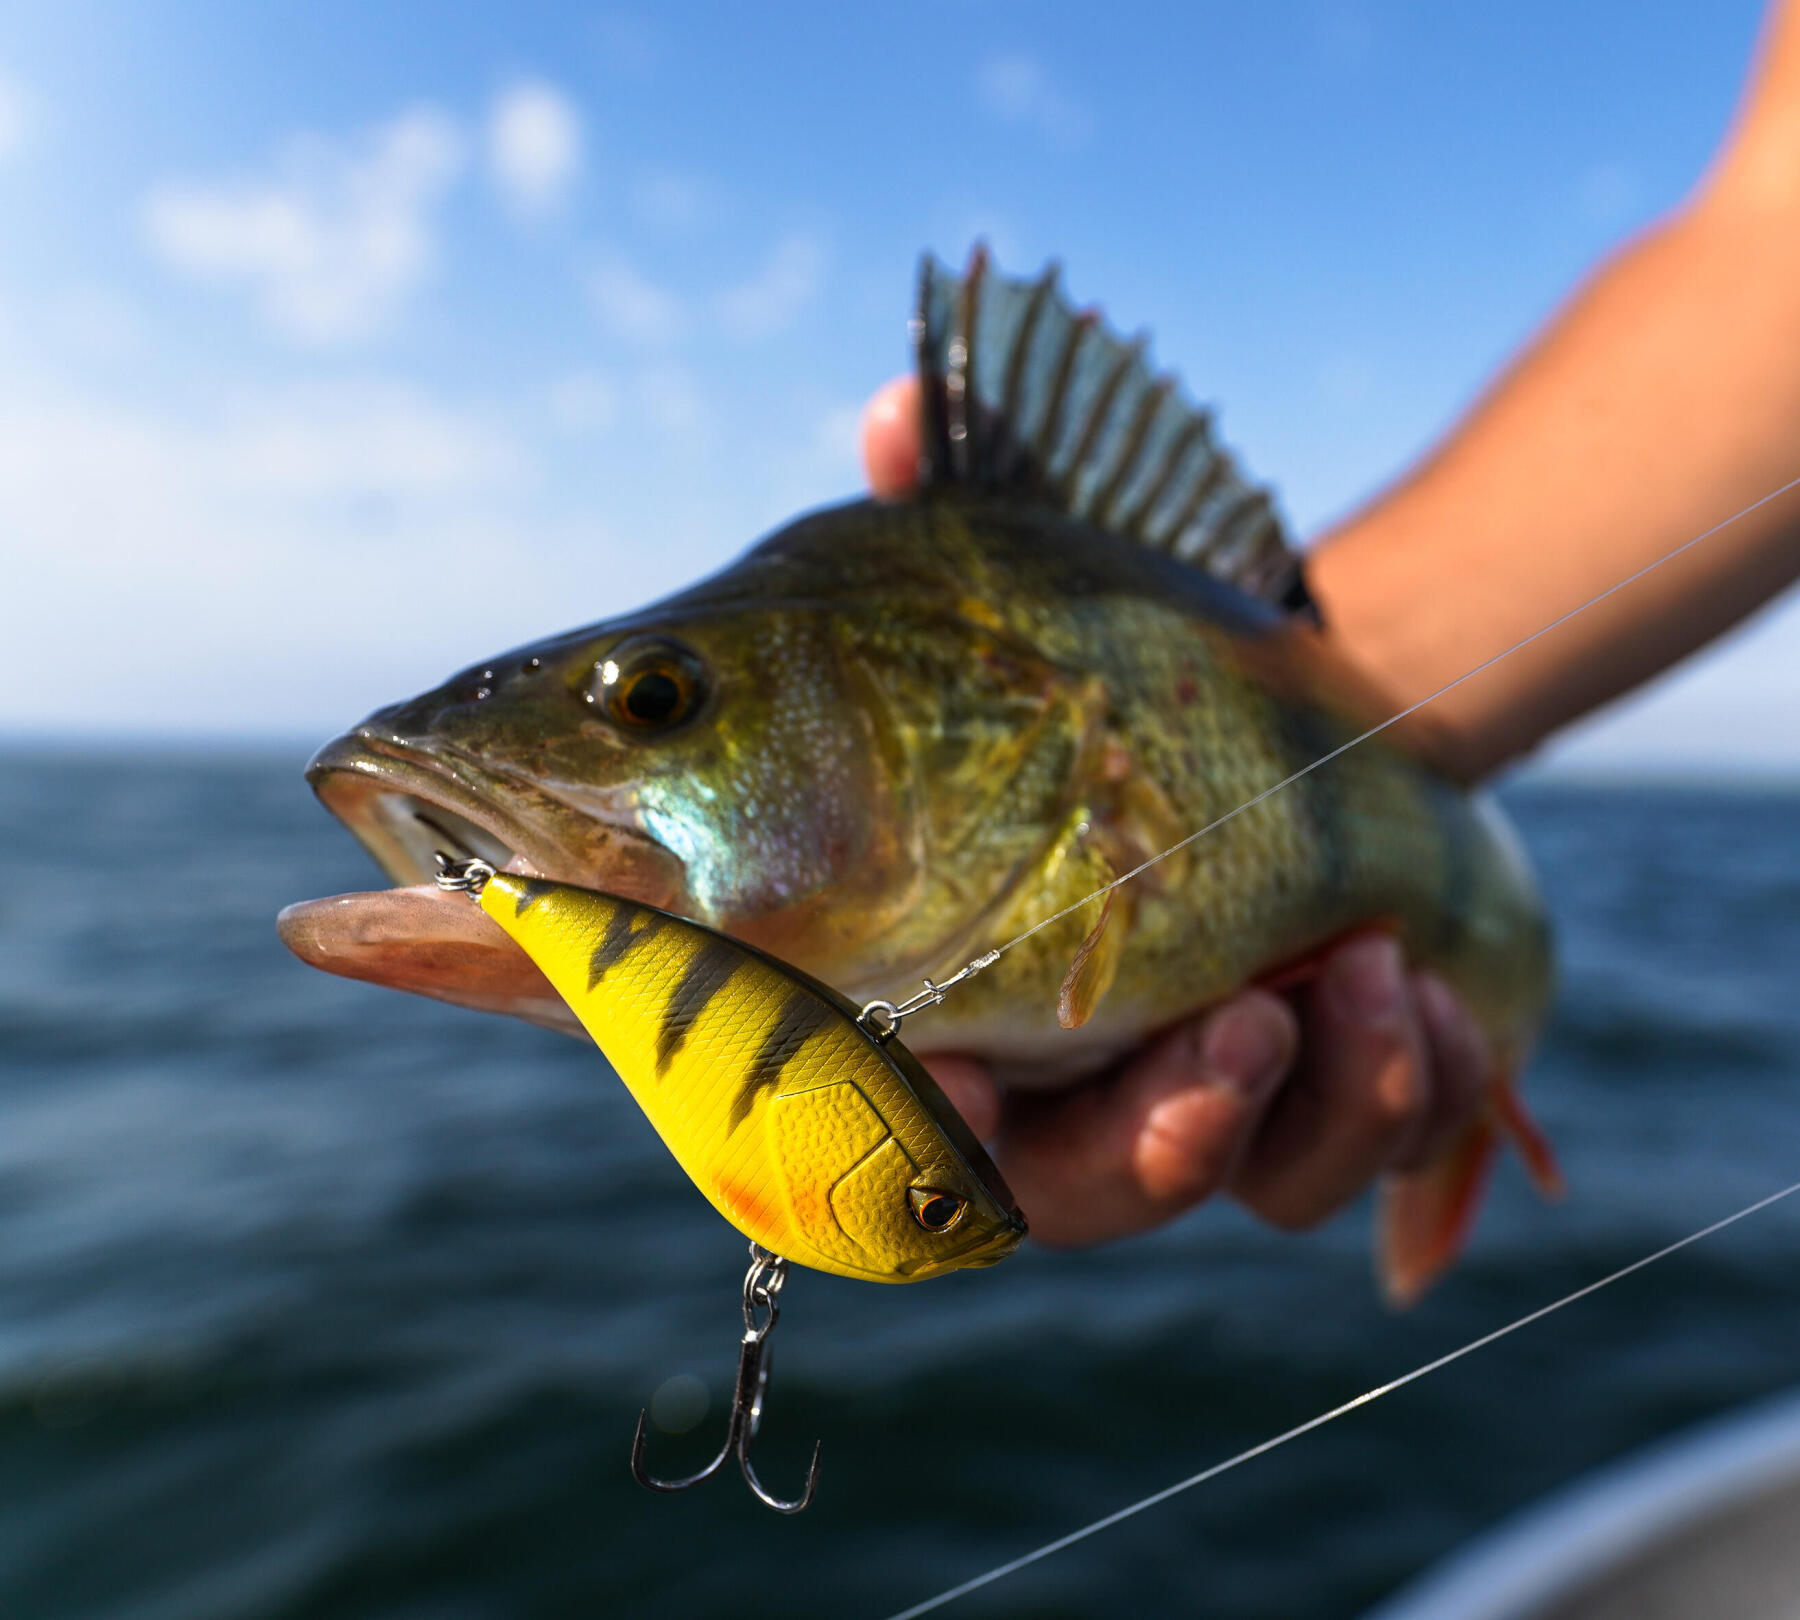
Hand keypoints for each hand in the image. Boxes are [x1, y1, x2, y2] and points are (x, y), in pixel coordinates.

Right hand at [862, 378, 1492, 1245]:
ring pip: (1219, 1194)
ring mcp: (1189, 1100)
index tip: (961, 1084)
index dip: (886, 1131)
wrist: (1307, 698)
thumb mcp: (1034, 577)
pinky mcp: (1313, 1104)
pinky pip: (1350, 1169)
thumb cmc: (1129, 659)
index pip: (863, 1111)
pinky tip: (1428, 993)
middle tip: (1232, 1039)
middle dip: (1143, 1144)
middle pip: (1055, 1200)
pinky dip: (1401, 1101)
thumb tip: (900, 409)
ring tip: (1367, 971)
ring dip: (1302, 1112)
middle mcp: (1052, 1068)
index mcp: (938, 974)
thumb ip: (944, 509)